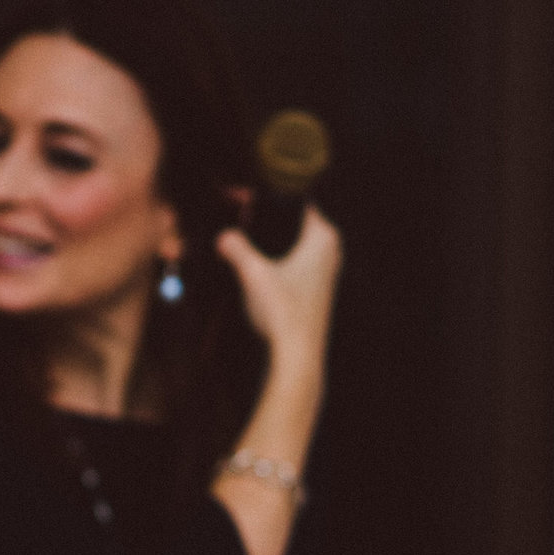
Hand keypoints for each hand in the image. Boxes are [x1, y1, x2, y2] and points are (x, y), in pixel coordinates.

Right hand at [216, 205, 342, 378]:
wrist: (296, 356)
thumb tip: (224, 237)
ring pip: (292, 244)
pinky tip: (255, 269)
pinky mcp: (316, 289)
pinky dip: (275, 261)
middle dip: (264, 221)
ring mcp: (325, 271)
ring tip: (239, 244)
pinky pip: (293, 263)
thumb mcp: (253, 274)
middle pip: (292, 222)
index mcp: (322, 237)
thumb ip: (237, 248)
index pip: (295, 202)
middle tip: (235, 218)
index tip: (239, 198)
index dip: (265, 198)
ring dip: (268, 243)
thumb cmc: (283, 313)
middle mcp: (330, 250)